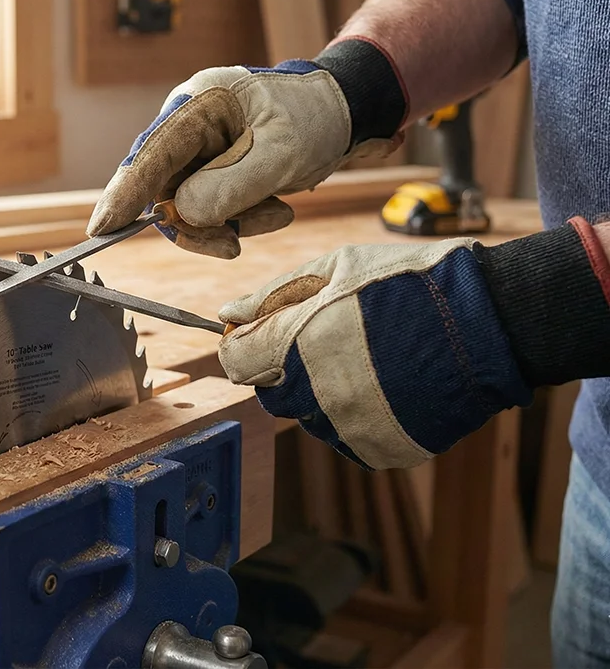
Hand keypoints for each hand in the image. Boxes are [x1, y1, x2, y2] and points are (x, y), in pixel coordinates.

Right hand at [87, 41, 405, 257]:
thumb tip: (177, 214)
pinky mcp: (213, 168)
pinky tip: (276, 209)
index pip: (151, 154)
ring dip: (230, 222)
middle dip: (202, 221)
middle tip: (232, 244)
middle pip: (166, 189)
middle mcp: (190, 124)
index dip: (124, 193)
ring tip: (276, 214)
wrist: (348, 115)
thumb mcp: (279, 156)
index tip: (102, 228)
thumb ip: (228, 187)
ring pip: (189, 206)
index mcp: (200, 103)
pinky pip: (209, 207)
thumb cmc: (316, 121)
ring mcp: (200, 148)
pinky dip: (241, 218)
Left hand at [217, 239, 530, 468]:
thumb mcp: (338, 267)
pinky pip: (349, 437)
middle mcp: (314, 393)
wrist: (491, 322)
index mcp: (295, 344)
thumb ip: (275, 295)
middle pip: (271, 393)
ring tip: (374, 357)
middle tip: (327, 340)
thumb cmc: (410, 282)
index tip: (263, 333)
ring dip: (326, 392)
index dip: (245, 345)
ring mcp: (348, 428)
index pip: (236, 361)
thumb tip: (228, 314)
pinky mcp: (380, 451)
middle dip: (284, 368)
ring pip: (310, 416)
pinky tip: (392, 384)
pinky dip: (361, 416)